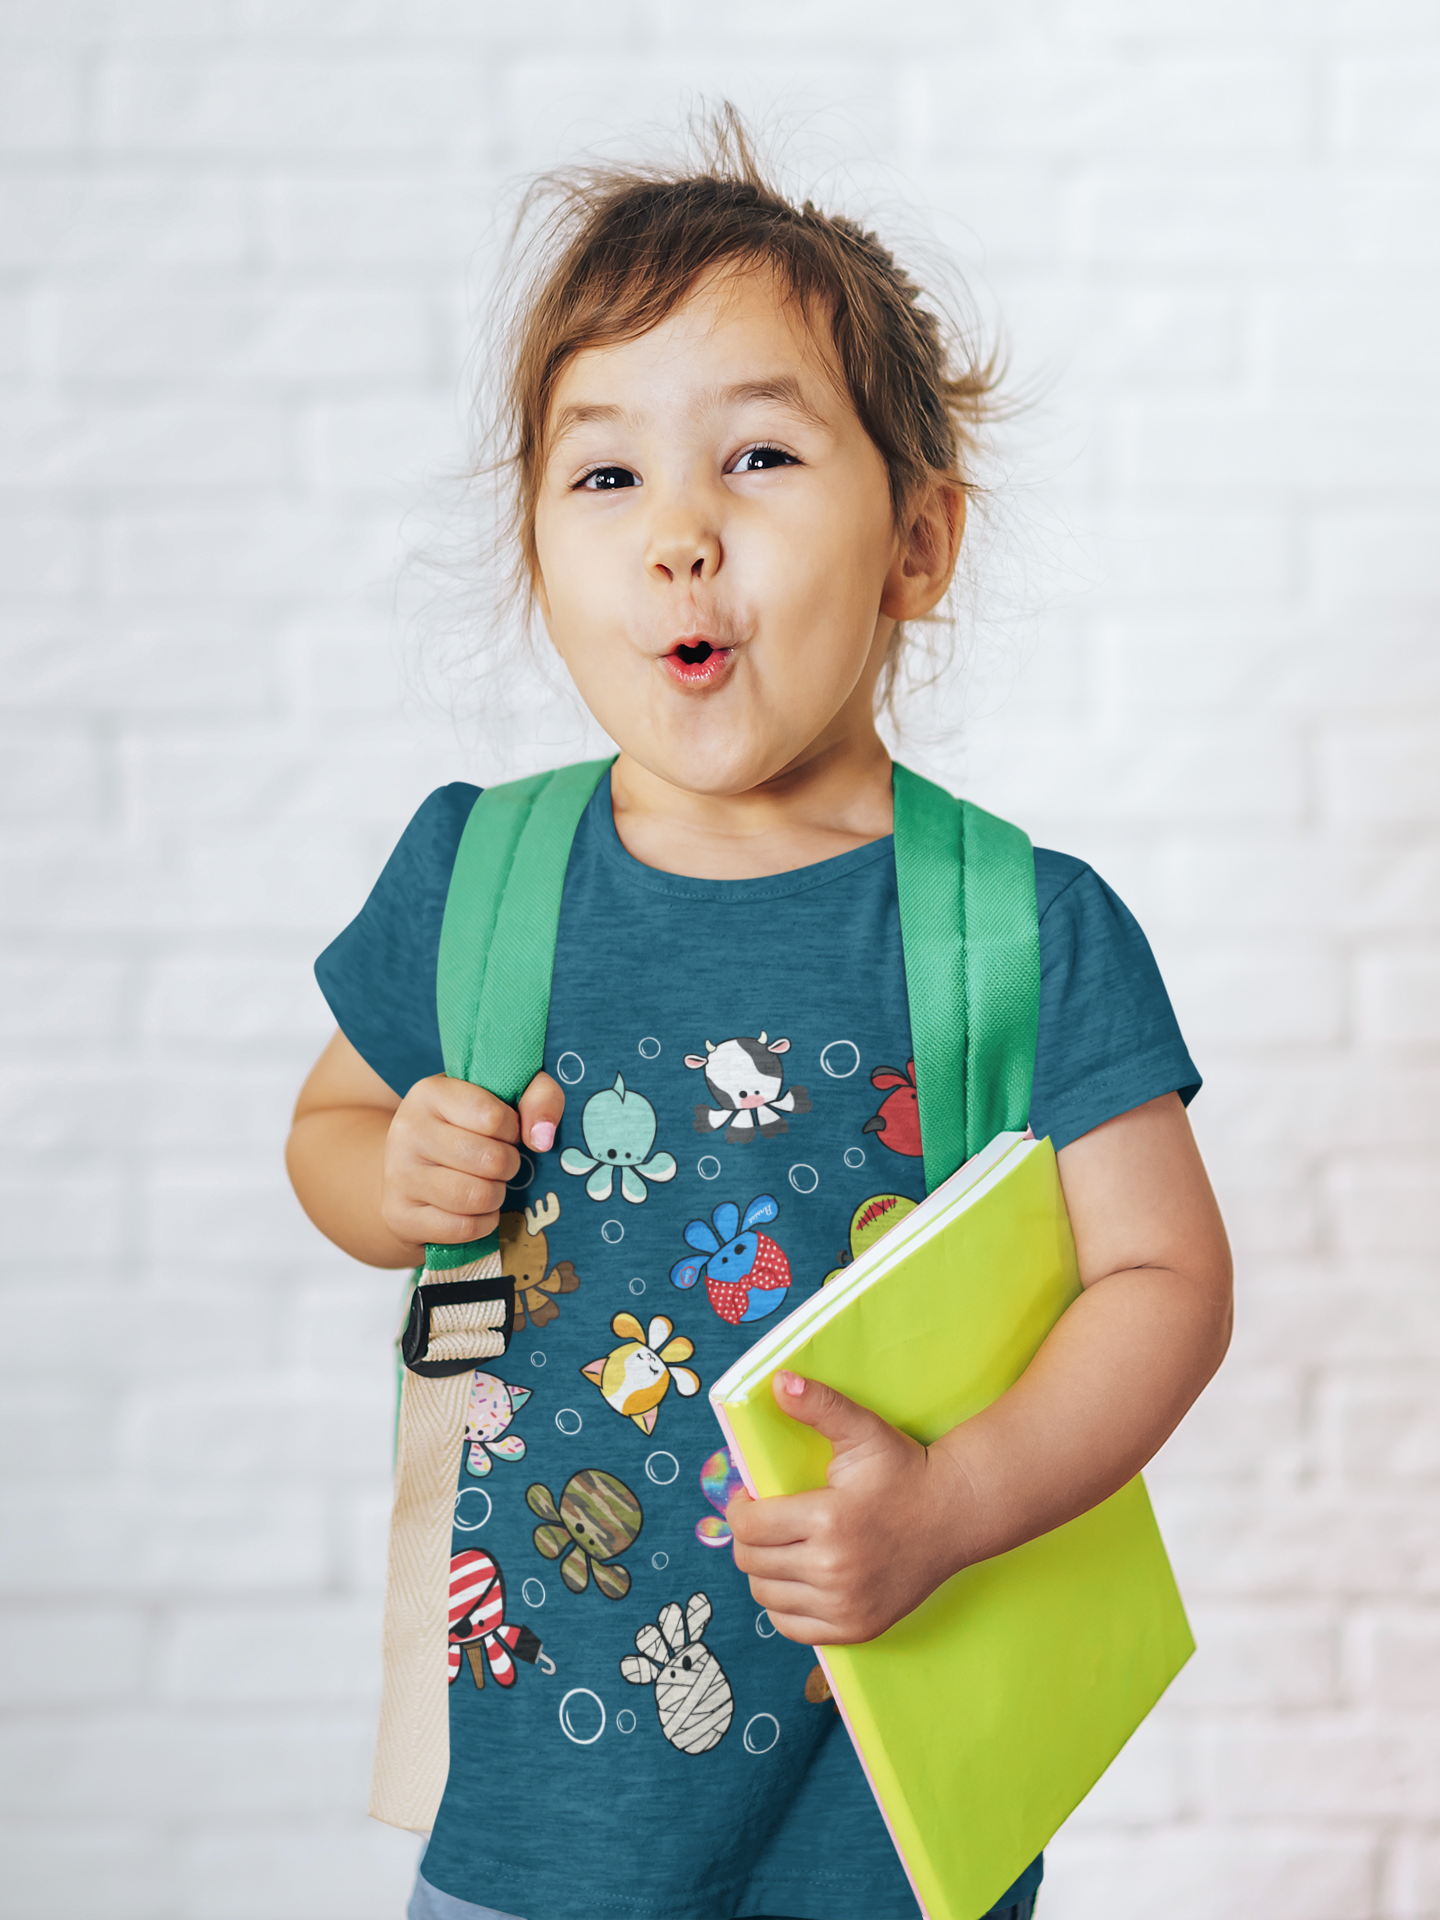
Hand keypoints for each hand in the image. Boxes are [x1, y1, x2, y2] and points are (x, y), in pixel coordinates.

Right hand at [381, 1070, 563, 1250]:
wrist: (408, 1172)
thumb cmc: (466, 1130)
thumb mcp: (503, 1097)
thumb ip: (539, 1095)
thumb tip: (542, 1138)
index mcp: (430, 1093)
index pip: (493, 1117)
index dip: (512, 1130)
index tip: (505, 1133)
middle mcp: (408, 1130)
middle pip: (490, 1160)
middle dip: (508, 1166)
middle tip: (498, 1164)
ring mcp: (399, 1175)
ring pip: (477, 1197)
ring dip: (496, 1196)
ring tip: (487, 1185)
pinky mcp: (400, 1217)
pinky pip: (463, 1228)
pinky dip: (482, 1223)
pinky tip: (474, 1210)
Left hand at [725, 1372, 973, 1645]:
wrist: (955, 1514)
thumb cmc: (905, 1469)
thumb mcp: (863, 1430)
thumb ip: (819, 1405)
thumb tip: (779, 1382)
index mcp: (829, 1520)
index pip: (748, 1526)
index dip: (740, 1507)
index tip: (751, 1496)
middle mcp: (834, 1570)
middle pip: (751, 1562)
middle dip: (749, 1537)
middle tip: (765, 1519)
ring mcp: (846, 1606)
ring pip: (766, 1596)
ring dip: (763, 1570)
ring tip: (781, 1546)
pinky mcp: (857, 1628)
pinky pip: (793, 1627)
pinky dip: (784, 1606)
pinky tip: (798, 1578)